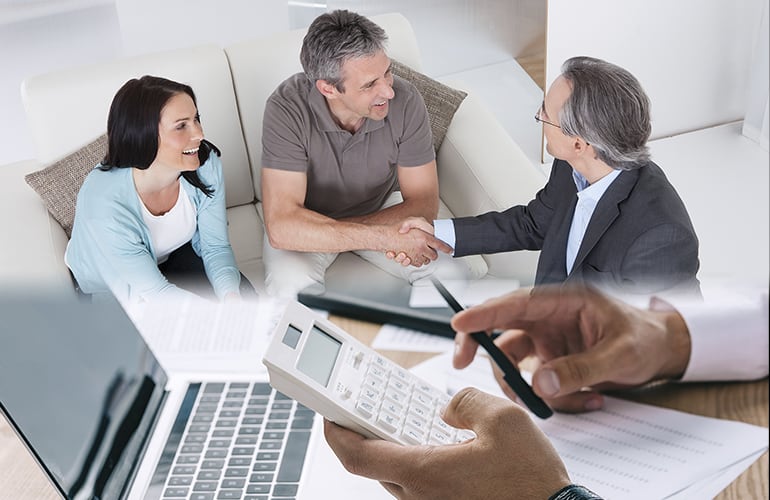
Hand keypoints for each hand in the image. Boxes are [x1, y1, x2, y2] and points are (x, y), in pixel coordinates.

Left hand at [323, 387, 570, 499]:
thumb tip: (449, 409)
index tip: (328, 415)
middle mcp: (420, 496)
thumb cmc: (532, 482)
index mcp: (424, 472)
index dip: (335, 433)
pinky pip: (419, 484)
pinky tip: (439, 443)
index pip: (356, 456)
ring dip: (395, 446)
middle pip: (374, 462)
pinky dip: (418, 461)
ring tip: (406, 417)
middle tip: (367, 406)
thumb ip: (464, 401)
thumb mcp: (503, 418)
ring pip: (398, 474)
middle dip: (367, 432)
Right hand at [384, 217, 451, 265]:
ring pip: (425, 261)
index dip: (447, 248)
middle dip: (433, 254)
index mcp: (423, 237)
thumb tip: (430, 230)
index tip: (450, 250)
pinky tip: (413, 255)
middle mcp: (420, 247)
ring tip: (420, 252)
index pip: (440, 245)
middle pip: (434, 256)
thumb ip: (423, 224)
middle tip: (431, 250)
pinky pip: (416, 264)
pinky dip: (416, 261)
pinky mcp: (408, 260)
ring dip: (425, 258)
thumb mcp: (412, 220)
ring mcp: (414, 255)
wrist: (383, 237)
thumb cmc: (395, 229)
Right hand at [450, 285, 691, 412]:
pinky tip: (587, 401)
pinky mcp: (551, 360)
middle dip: (478, 344)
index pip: (516, 303)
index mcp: (564, 301)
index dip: (484, 312)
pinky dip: (550, 398)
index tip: (459, 323)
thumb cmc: (646, 338)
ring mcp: (547, 340)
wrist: (662, 352)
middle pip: (499, 327)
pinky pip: (534, 382)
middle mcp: (548, 318)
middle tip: (460, 362)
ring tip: (566, 402)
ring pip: (512, 361)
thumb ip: (580, 369)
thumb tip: (540, 383)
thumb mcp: (620, 354)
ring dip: (526, 387)